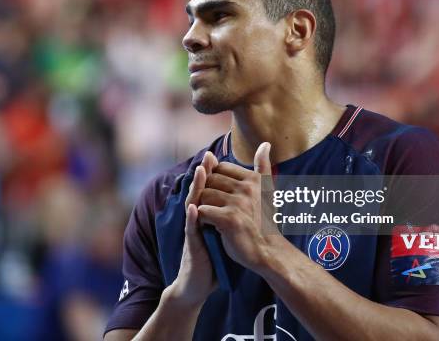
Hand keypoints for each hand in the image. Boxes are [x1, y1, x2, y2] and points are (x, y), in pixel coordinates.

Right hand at [167, 151, 218, 307]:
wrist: (199, 283)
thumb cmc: (212, 258)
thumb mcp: (223, 233)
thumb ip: (230, 217)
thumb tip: (246, 205)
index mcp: (206, 214)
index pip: (208, 189)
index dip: (212, 173)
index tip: (217, 155)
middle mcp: (197, 219)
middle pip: (199, 192)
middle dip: (203, 174)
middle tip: (208, 155)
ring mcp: (193, 231)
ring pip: (192, 205)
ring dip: (196, 188)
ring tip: (201, 171)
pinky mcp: (192, 245)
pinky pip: (191, 229)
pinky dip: (192, 218)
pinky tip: (194, 208)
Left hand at [198, 142, 279, 270]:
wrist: (268, 251)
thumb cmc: (264, 221)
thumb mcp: (266, 190)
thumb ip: (263, 166)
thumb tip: (265, 143)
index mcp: (253, 178)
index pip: (220, 168)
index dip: (215, 181)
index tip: (222, 196)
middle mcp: (247, 188)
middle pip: (209, 180)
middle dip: (207, 193)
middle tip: (214, 208)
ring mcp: (238, 203)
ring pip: (204, 195)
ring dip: (203, 207)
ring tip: (212, 217)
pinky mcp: (230, 219)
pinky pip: (203, 211)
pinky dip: (202, 219)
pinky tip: (211, 226)